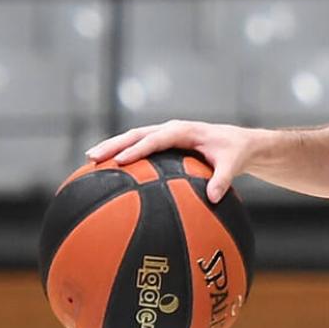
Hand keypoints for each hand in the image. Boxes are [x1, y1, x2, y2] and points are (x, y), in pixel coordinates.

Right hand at [85, 120, 255, 202]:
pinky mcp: (163, 143)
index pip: (157, 138)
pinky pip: (139, 146)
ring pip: (133, 137)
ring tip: (90, 160)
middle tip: (93, 157)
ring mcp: (165, 135)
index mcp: (185, 131)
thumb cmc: (234, 152)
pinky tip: (107, 170)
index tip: (121, 161)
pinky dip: (123, 154)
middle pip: (137, 134)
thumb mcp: (233, 164)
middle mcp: (171, 129)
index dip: (138, 148)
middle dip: (114, 144)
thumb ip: (223, 179)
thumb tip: (213, 198)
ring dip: (113, 146)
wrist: (238, 142)